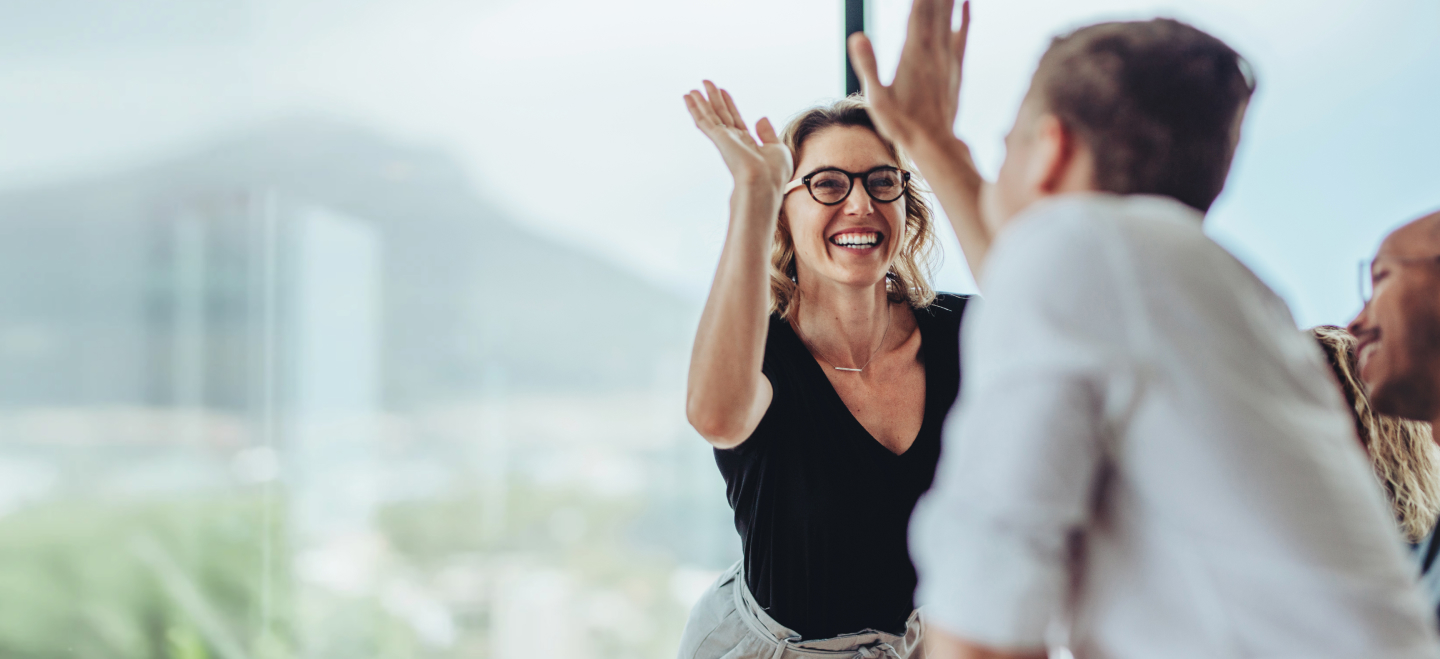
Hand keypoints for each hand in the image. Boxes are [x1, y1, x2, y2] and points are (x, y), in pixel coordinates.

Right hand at [685, 81, 793, 195]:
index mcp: (748, 144)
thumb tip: (760, 118)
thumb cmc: (773, 173)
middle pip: (721, 115)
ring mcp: (724, 140)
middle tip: (706, 83)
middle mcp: (734, 141)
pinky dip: (695, 108)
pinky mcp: (718, 138)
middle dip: (714, 99)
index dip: (729, 105)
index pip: (736, 120)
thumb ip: (768, 134)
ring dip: (700, 102)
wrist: (764, 183)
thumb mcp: (777, 149)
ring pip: (709, 116)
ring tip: (692, 89)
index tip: (723, 92)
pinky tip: (689, 98)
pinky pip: (704, 120)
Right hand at [847, 0, 970, 147]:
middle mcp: (933, 49)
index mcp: (913, 53)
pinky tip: (967, 1)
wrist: (934, 144)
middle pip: (936, 6)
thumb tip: (857, 36)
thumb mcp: (876, 99)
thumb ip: (868, 66)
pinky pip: (963, 33)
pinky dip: (966, 14)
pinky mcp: (955, 67)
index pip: (918, 8)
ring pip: (950, 14)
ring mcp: (947, 57)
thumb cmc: (901, 125)